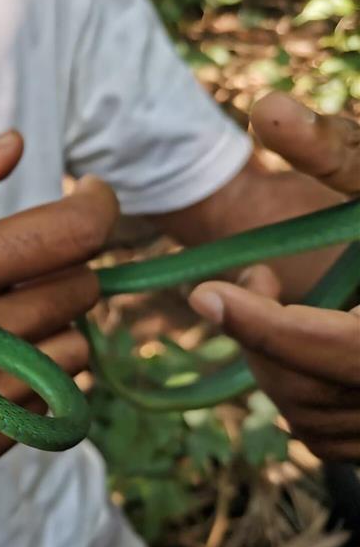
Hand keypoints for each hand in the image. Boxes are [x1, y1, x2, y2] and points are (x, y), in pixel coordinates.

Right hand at [0, 132, 119, 498]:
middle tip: (28, 264)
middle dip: (67, 266)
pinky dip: (33, 378)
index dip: (96, 207)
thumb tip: (15, 144)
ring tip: (4, 319)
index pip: (67, 235)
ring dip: (54, 326)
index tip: (90, 198)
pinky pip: (48, 406)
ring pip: (75, 352)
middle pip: (79, 293)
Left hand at [189, 93, 359, 460]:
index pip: (330, 347)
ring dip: (277, 363)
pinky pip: (329, 437)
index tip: (203, 292)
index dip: (260, 323)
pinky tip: (307, 343)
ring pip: (313, 419)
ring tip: (282, 303)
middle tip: (253, 281)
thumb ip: (342, 151)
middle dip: (263, 336)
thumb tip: (265, 109)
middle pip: (311, 391)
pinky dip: (303, 393)